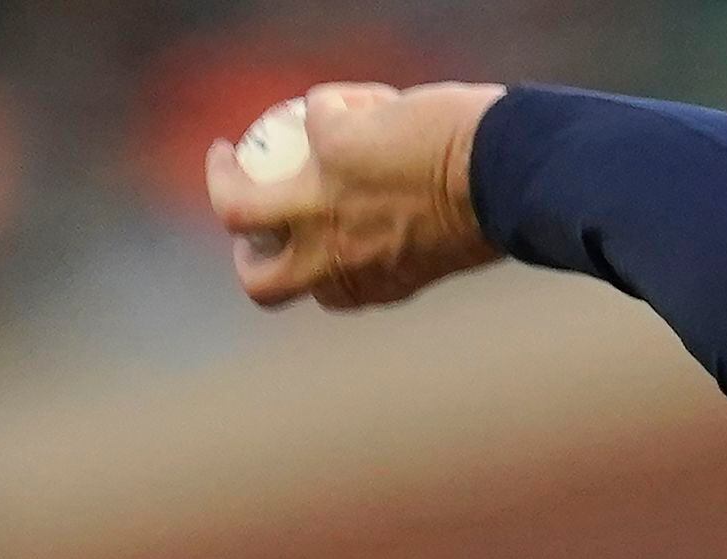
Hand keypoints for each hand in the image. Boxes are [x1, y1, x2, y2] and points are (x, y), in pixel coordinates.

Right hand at [205, 81, 505, 311]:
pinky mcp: (329, 143)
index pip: (316, 291)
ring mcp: (321, 202)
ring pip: (237, 207)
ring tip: (226, 154)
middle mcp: (333, 259)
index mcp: (365, 287)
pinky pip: (316, 112)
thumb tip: (399, 231)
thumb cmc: (494, 214)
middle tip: (244, 221)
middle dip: (241, 254)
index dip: (305, 270)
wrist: (506, 179)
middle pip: (258, 278)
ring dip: (221, 179)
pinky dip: (337, 101)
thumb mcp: (441, 250)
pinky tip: (359, 98)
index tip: (308, 248)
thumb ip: (403, 249)